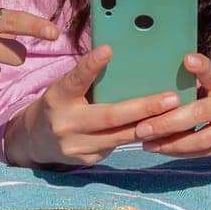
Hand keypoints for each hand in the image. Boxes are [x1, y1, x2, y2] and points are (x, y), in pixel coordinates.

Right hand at [5, 45, 182, 166]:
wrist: (36, 139)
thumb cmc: (61, 103)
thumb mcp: (66, 86)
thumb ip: (88, 77)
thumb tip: (121, 55)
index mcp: (58, 96)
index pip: (75, 79)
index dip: (91, 65)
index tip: (108, 50)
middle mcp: (65, 123)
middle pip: (109, 116)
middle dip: (143, 108)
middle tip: (171, 99)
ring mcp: (75, 145)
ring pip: (119, 136)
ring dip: (150, 125)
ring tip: (174, 114)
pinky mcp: (87, 159)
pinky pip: (117, 146)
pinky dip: (139, 136)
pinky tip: (159, 129)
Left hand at [133, 56, 210, 159]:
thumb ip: (197, 80)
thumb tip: (156, 82)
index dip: (201, 67)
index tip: (187, 59)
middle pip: (199, 115)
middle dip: (167, 124)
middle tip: (141, 128)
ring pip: (202, 140)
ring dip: (171, 144)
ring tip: (147, 144)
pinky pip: (207, 152)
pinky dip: (184, 152)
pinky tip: (165, 149)